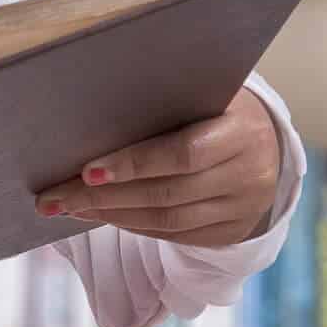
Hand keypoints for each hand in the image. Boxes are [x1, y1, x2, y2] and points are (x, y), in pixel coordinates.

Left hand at [33, 90, 284, 248]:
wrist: (268, 143)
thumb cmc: (217, 106)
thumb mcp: (205, 91)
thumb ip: (165, 98)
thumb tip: (93, 106)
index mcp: (243, 131)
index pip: (182, 154)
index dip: (133, 164)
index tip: (86, 170)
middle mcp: (248, 175)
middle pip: (167, 194)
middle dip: (106, 196)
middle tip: (57, 196)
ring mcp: (241, 208)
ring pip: (168, 220)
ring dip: (112, 215)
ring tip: (71, 207)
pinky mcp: (230, 232)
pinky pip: (175, 235)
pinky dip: (135, 226)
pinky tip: (103, 215)